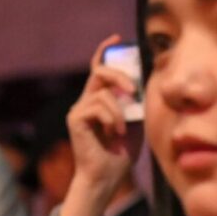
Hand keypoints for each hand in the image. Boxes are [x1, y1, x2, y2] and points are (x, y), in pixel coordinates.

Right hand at [58, 35, 143, 215]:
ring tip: (122, 129)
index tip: (117, 39)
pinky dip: (111, 118)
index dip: (106, 51)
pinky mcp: (75, 119)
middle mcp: (86, 101)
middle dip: (120, 75)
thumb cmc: (121, 153)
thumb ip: (135, 102)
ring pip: (103, 92)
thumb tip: (141, 82)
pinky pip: (98, 105)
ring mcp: (79, 109)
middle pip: (100, 71)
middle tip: (133, 89)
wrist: (106, 176)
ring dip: (120, 110)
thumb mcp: (135, 121)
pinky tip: (113, 133)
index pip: (99, 68)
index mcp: (100, 99)